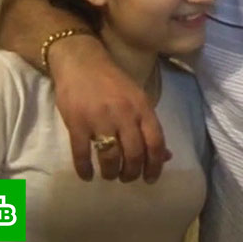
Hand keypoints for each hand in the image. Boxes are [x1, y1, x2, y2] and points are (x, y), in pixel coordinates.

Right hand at [50, 35, 169, 181]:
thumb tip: (166, 156)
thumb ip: (150, 128)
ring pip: (110, 157)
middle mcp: (124, 114)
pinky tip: (87, 175)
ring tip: (110, 175)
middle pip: (134, 154)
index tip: (151, 178)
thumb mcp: (138, 100)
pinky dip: (85, 169)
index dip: (155, 165)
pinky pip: (82, 153)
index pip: (155, 142)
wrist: (81, 62)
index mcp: (142, 108)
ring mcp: (100, 119)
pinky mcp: (77, 123)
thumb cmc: (113, 82)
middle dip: (132, 173)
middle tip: (127, 178)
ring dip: (111, 173)